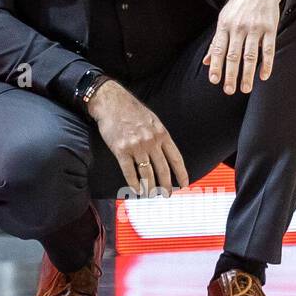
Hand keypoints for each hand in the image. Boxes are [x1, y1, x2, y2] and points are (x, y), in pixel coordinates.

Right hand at [86, 80, 188, 195]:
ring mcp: (136, 146)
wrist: (111, 101)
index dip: (181, 174)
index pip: (176, 159)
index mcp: (161, 134)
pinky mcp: (121, 149)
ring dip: (149, 187)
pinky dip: (133, 183)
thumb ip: (160, 136)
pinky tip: (135, 189)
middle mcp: (151, 141)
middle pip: (162, 170)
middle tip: (167, 194)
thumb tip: (165, 153)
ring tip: (150, 194)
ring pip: (146, 173)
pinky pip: (129, 171)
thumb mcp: (153, 120)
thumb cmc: (131, 110)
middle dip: (166, 185)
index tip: (184, 184)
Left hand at [203, 0, 282, 94]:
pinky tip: (264, 76)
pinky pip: (268, 49)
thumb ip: (216, 41)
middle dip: (230, 74)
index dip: (216, 66)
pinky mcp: (270, 28)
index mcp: (224, 26)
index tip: (215, 80)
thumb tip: (207, 62)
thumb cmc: (239, 6)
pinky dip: (267, 64)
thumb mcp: (224, 19)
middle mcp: (238, 28)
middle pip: (233, 55)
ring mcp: (255, 28)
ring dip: (248, 74)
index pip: (218, 50)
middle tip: (229, 90)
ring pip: (250, 55)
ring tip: (245, 88)